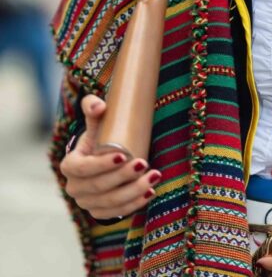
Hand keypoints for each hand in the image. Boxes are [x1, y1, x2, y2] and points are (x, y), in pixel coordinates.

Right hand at [59, 94, 160, 219]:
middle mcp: (74, 188)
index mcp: (70, 166)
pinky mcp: (99, 213)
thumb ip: (93, 108)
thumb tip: (99, 105)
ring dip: (134, 191)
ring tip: (154, 176)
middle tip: (144, 163)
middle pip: (100, 186)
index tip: (124, 155)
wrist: (100, 158)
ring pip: (110, 202)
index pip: (84, 169)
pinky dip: (134, 204)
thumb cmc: (99, 137)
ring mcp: (86, 203)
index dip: (102, 165)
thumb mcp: (95, 122)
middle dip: (123, 177)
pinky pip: (116, 213)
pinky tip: (150, 193)